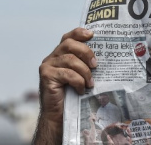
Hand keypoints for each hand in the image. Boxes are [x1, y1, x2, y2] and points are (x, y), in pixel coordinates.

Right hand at [33, 28, 96, 143]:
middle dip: (86, 52)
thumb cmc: (71, 96)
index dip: (79, 33)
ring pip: (70, 59)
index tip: (92, 35)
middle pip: (69, 44)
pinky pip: (67, 73)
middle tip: (96, 65)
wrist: (58, 117)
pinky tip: (81, 90)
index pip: (68, 37)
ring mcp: (47, 66)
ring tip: (90, 83)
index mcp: (59, 55)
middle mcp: (51, 57)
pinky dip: (78, 81)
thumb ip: (84, 65)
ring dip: (84, 72)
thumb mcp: (79, 76)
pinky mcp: (47, 76)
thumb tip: (103, 57)